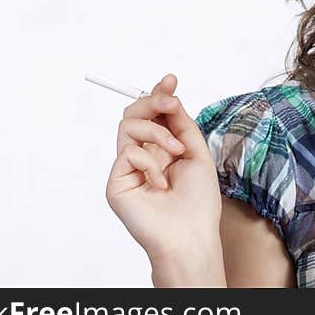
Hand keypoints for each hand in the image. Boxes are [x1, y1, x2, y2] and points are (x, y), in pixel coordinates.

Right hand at [105, 73, 222, 266]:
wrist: (190, 234)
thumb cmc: (198, 202)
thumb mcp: (197, 153)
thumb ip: (182, 124)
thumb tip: (171, 97)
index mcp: (163, 149)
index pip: (154, 116)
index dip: (159, 95)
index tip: (170, 80)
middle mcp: (143, 156)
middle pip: (135, 114)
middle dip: (153, 102)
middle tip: (170, 103)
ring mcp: (128, 169)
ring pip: (128, 126)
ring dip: (157, 133)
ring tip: (176, 153)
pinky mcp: (116, 182)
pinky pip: (128, 152)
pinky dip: (149, 162)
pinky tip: (161, 183)